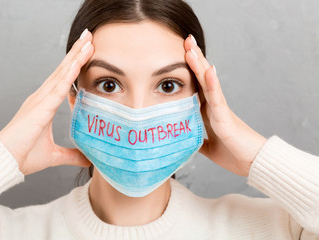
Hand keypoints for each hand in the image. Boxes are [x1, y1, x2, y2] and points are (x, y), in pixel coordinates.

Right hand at [0, 29, 93, 175]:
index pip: (64, 79)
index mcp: (44, 104)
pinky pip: (58, 87)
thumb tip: (87, 159)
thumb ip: (71, 155)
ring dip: (75, 57)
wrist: (5, 161)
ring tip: (88, 41)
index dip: (75, 64)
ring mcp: (40, 100)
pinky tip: (78, 62)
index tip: (86, 52)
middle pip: (63, 70)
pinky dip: (68, 74)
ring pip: (62, 73)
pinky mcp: (40, 107)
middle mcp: (42, 97)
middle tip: (89, 36)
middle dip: (76, 52)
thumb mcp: (54, 154)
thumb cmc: (24, 155)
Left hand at [184, 34, 266, 176]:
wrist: (252, 164)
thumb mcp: (207, 146)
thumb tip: (182, 139)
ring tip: (191, 47)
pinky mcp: (225, 119)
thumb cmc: (233, 154)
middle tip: (186, 40)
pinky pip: (217, 99)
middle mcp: (214, 106)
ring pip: (208, 83)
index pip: (197, 86)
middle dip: (194, 59)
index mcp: (208, 111)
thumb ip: (195, 139)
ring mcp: (220, 110)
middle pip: (202, 78)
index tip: (180, 53)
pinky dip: (213, 84)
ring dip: (199, 65)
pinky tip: (209, 69)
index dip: (189, 70)